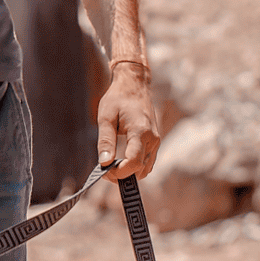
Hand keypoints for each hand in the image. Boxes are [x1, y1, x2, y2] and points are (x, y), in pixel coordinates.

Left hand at [96, 64, 159, 181]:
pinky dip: (134, 168)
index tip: (105, 171)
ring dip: (128, 174)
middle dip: (122, 175)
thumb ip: (105, 141)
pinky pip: (146, 164)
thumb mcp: (106, 117)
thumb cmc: (118, 98)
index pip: (134, 163)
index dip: (119, 173)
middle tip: (105, 170)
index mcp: (141, 131)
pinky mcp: (154, 144)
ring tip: (112, 166)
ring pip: (144, 170)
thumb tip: (104, 163)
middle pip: (140, 170)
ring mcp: (155, 143)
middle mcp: (152, 139)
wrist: (134, 85)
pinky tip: (121, 162)